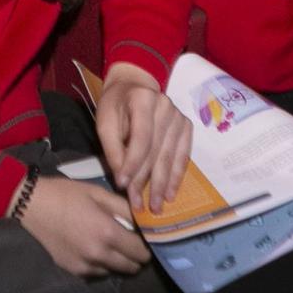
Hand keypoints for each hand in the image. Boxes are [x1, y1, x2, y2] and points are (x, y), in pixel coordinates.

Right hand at [16, 176, 149, 276]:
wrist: (32, 205)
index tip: (144, 237)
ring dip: (118, 261)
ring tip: (110, 244)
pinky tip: (92, 248)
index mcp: (108, 233)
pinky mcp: (74, 270)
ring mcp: (85, 266)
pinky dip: (101, 264)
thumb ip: (125, 208)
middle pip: (132, 267)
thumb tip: (145, 220)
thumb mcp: (99, 193)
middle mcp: (99, 254)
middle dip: (136, 256)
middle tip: (130, 241)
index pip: (141, 252)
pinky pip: (98, 273)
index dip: (147, 245)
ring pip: (115, 272)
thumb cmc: (66, 195)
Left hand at [94, 64, 191, 214]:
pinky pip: (183, 155)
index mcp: (143, 99)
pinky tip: (171, 192)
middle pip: (156, 150)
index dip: (133, 164)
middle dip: (146, 180)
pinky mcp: (186, 126)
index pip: (140, 137)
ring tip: (157, 206)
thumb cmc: (115, 106)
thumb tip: (124, 180)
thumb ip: (113, 149)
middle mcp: (166, 105)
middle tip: (139, 205)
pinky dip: (176, 176)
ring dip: (163, 184)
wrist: (133, 86)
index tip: (123, 186)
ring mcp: (179, 116)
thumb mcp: (105, 123)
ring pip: (170, 156)